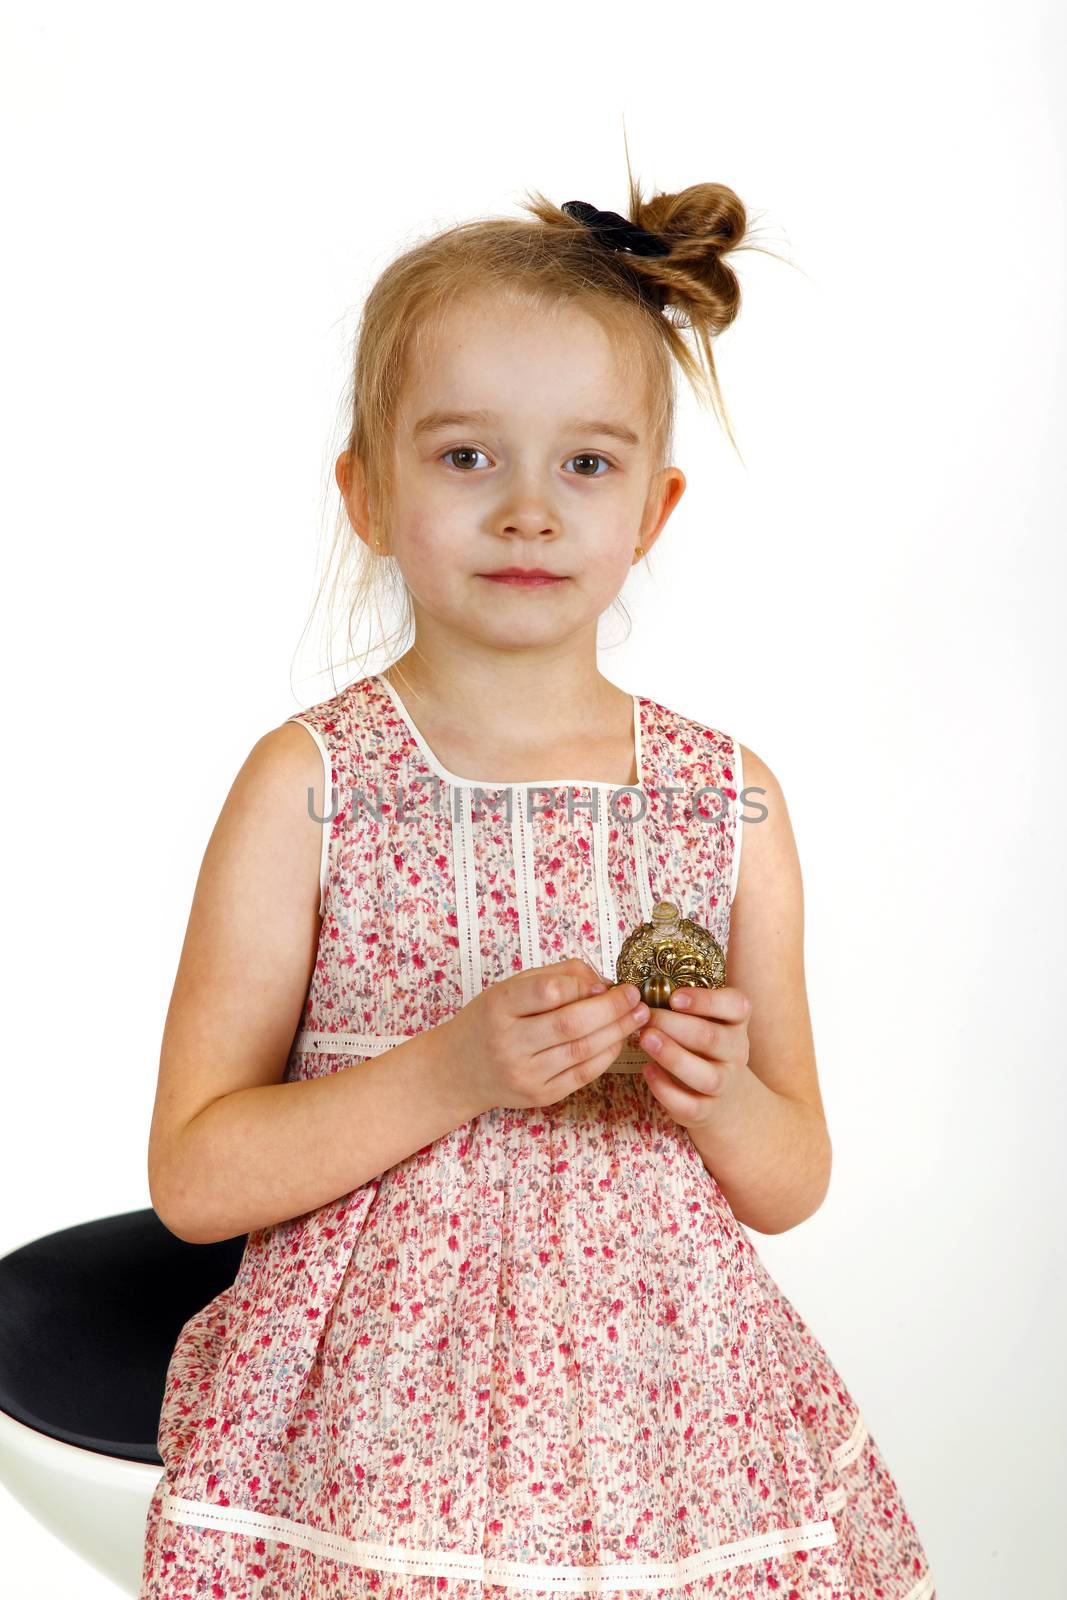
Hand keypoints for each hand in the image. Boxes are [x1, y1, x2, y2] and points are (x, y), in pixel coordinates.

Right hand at [442, 957, 652, 1114]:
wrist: (458, 1070)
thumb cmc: (488, 1021)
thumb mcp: (508, 988)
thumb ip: (554, 977)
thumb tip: (601, 980)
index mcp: (498, 1007)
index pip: (548, 991)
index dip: (582, 985)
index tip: (604, 982)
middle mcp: (509, 1043)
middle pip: (571, 1023)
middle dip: (612, 1008)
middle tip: (635, 997)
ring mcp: (525, 1074)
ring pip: (582, 1050)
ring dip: (617, 1031)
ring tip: (638, 1016)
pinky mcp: (540, 1096)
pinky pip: (583, 1075)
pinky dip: (607, 1055)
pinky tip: (618, 1040)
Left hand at [634, 985, 751, 1129]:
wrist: (728, 1097)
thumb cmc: (705, 1046)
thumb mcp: (707, 1021)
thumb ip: (684, 1006)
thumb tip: (639, 992)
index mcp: (736, 1022)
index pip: (735, 1006)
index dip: (705, 1000)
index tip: (674, 997)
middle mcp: (737, 1052)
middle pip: (712, 1039)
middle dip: (675, 1026)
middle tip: (646, 1017)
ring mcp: (725, 1084)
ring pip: (706, 1076)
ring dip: (673, 1057)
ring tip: (645, 1040)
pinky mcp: (708, 1110)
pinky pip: (689, 1104)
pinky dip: (665, 1089)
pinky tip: (647, 1071)